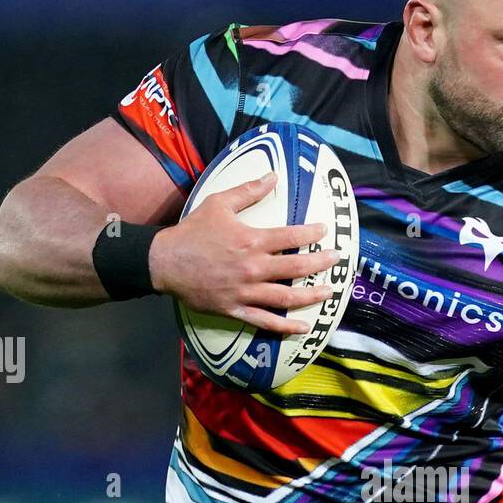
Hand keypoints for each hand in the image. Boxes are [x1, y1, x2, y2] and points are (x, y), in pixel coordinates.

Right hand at [148, 175, 338, 333]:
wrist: (165, 262)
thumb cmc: (192, 231)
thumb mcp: (219, 203)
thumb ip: (248, 190)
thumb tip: (274, 176)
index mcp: (252, 241)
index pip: (291, 236)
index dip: (312, 233)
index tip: (325, 231)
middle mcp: (253, 268)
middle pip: (296, 267)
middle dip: (321, 263)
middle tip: (337, 260)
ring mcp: (246, 292)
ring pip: (286, 297)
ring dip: (312, 295)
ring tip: (330, 292)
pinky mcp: (236, 309)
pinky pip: (265, 321)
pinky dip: (286, 326)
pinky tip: (304, 327)